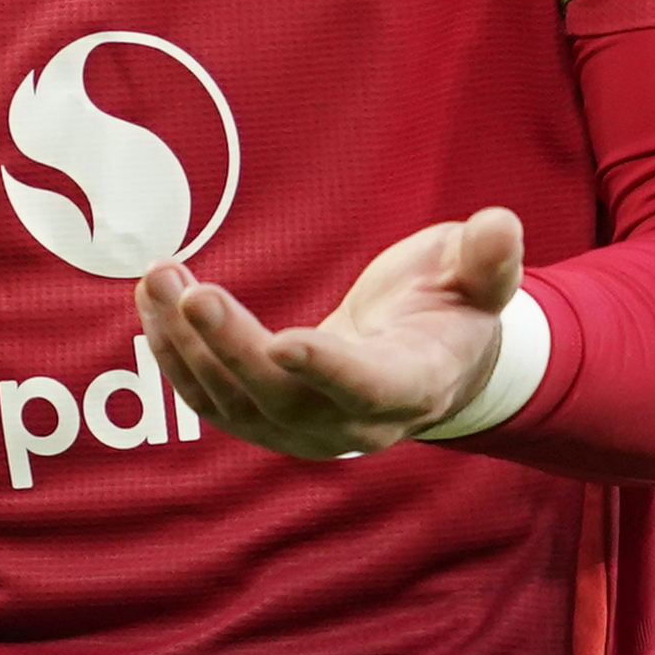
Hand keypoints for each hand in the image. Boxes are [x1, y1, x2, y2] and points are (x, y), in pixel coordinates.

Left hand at [138, 207, 523, 460]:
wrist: (426, 365)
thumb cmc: (451, 309)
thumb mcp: (478, 278)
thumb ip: (488, 259)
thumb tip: (501, 224)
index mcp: (413, 385)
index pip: (370, 387)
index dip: (331, 371)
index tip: (288, 343)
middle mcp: (354, 422)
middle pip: (284, 398)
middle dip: (232, 346)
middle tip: (189, 291)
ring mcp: (303, 430)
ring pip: (234, 402)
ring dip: (187, 344)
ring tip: (157, 277)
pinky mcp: (264, 420)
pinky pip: (211, 401)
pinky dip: (176, 358)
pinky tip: (152, 309)